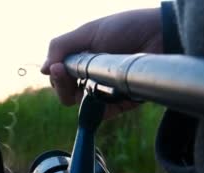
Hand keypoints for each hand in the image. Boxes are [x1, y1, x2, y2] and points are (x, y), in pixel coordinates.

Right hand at [41, 8, 162, 116]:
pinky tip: (101, 93)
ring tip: (92, 78)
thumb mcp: (89, 32)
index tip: (57, 69)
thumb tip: (43, 69)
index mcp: (82, 58)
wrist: (160, 35)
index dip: (55, 76)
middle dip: (63, 86)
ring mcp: (107, 90)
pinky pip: (103, 113)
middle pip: (67, 94)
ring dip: (81, 94)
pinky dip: (99, 107)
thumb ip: (62, 47)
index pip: (59, 77)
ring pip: (82, 105)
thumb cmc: (126, 28)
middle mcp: (92, 76)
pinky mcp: (122, 102)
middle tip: (67, 75)